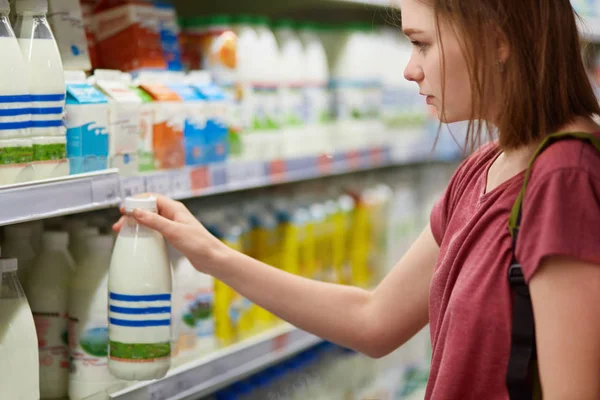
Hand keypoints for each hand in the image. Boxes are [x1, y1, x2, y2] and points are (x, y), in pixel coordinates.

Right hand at [113, 194, 227, 273]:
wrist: (212, 259)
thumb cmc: (198, 243)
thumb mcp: (173, 231)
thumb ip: (154, 221)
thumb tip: (136, 211)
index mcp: (175, 208)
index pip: (151, 198)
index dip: (136, 202)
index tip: (123, 210)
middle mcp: (173, 214)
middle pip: (149, 209)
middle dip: (133, 214)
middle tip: (120, 226)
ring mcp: (173, 225)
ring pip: (151, 220)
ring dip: (138, 224)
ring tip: (125, 232)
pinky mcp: (174, 236)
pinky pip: (155, 230)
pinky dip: (145, 232)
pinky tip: (139, 239)